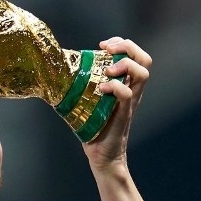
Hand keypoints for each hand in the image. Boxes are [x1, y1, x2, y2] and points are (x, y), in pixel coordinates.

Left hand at [83, 37, 151, 163]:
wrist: (101, 155)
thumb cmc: (92, 129)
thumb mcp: (87, 101)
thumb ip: (81, 86)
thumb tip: (56, 72)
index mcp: (125, 85)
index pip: (135, 56)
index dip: (122, 44)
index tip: (104, 45)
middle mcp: (131, 91)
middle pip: (144, 60)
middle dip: (127, 48)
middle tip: (108, 51)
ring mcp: (129, 102)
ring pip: (143, 73)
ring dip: (124, 65)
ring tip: (107, 70)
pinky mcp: (124, 114)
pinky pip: (127, 94)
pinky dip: (115, 87)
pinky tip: (102, 89)